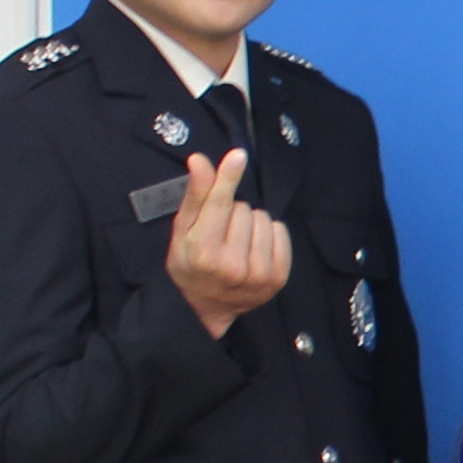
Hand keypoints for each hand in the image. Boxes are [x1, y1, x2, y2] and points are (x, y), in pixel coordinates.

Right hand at [165, 150, 290, 337]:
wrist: (205, 308)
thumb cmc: (189, 264)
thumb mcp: (182, 231)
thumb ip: (195, 196)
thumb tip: (200, 160)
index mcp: (203, 252)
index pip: (220, 205)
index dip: (228, 177)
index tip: (238, 155)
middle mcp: (232, 265)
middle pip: (243, 208)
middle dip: (232, 213)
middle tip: (221, 233)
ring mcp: (258, 274)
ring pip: (263, 218)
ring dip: (251, 224)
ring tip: (237, 242)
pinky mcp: (278, 278)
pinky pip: (280, 231)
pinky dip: (269, 234)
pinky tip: (254, 248)